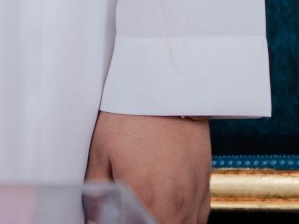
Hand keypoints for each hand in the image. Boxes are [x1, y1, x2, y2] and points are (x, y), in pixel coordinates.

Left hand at [87, 111, 209, 223]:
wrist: (168, 89)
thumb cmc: (132, 116)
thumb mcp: (101, 151)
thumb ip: (97, 191)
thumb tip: (93, 215)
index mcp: (147, 199)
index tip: (105, 219)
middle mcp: (175, 204)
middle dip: (140, 222)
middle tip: (126, 213)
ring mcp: (194, 197)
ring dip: (161, 223)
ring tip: (144, 212)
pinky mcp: (205, 186)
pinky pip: (197, 219)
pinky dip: (181, 220)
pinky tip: (166, 212)